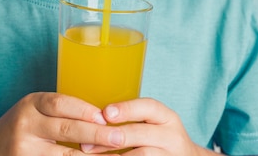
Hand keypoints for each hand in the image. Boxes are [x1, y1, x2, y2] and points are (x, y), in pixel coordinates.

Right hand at [0, 92, 118, 154]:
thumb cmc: (23, 125)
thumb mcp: (36, 109)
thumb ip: (63, 109)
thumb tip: (108, 114)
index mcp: (31, 104)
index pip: (59, 104)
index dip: (84, 110)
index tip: (106, 117)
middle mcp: (25, 126)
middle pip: (65, 129)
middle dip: (95, 135)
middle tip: (119, 138)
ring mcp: (24, 151)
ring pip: (63, 155)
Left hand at [80, 98, 213, 154]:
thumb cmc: (160, 140)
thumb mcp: (155, 125)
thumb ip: (134, 119)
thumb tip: (94, 116)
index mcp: (167, 118)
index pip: (149, 107)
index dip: (127, 108)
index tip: (105, 113)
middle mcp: (172, 136)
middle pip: (141, 133)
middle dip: (111, 137)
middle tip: (86, 144)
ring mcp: (170, 155)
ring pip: (141, 155)